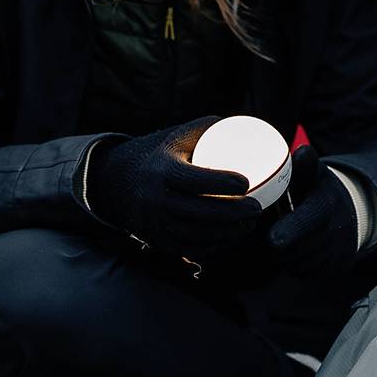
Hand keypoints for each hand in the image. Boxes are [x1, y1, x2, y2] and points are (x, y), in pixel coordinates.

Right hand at [87, 117, 261, 260]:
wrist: (120, 180)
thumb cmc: (161, 152)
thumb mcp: (180, 135)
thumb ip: (212, 128)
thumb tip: (249, 128)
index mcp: (161, 169)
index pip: (191, 179)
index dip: (220, 182)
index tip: (246, 182)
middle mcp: (154, 198)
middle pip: (197, 212)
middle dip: (232, 213)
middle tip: (256, 207)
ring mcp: (155, 223)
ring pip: (196, 234)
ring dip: (228, 233)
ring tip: (250, 222)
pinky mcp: (159, 241)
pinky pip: (190, 249)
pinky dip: (215, 246)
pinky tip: (233, 236)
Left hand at [267, 145, 357, 276]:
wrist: (350, 213)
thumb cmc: (318, 189)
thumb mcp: (315, 173)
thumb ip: (306, 165)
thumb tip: (303, 151)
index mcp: (327, 204)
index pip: (310, 220)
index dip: (291, 230)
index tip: (272, 238)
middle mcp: (336, 232)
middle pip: (298, 247)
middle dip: (272, 246)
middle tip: (252, 235)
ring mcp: (335, 254)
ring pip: (297, 264)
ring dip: (278, 257)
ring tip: (266, 240)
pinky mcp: (331, 269)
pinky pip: (303, 274)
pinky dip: (290, 265)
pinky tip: (283, 251)